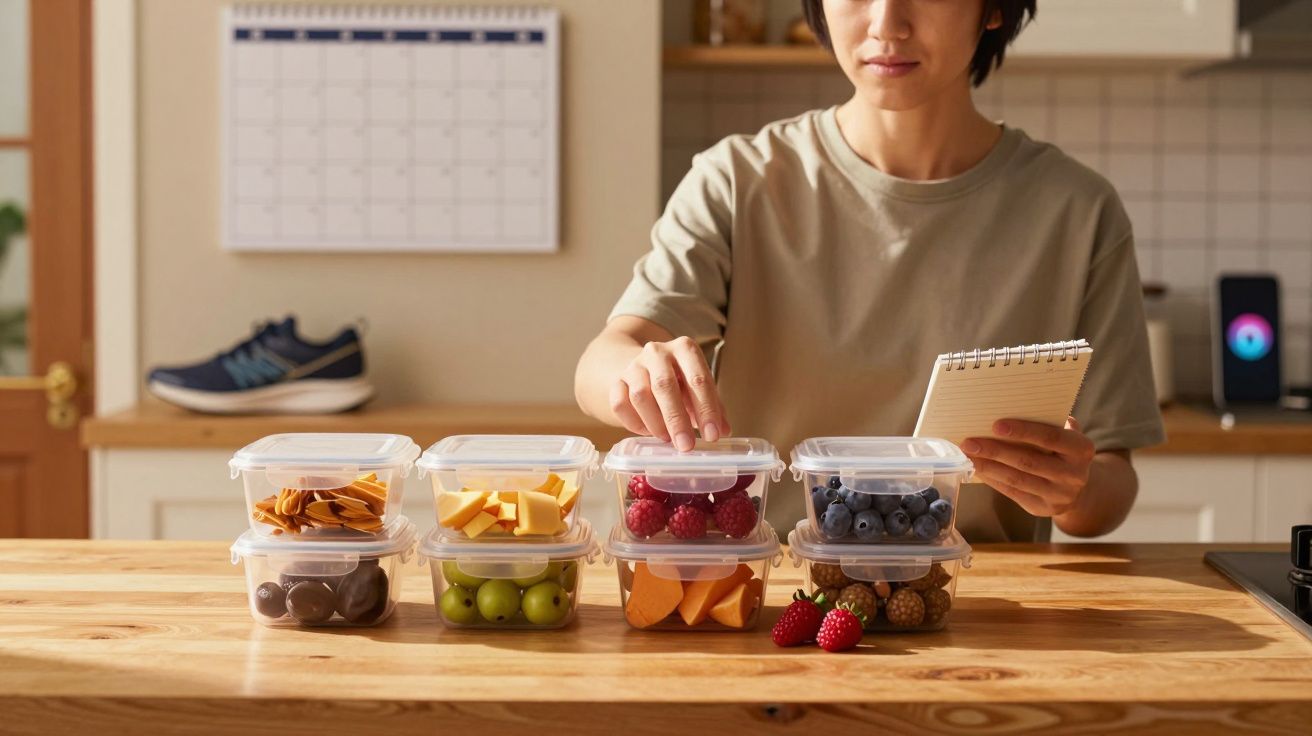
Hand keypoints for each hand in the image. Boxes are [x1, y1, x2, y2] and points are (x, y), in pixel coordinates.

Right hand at [608, 336, 729, 451]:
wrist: (643, 367)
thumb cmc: (679, 381)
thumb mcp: (698, 387)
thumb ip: (712, 406)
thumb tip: (723, 430)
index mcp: (684, 349)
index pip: (698, 379)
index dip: (706, 409)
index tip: (712, 435)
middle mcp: (657, 352)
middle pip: (664, 385)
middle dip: (677, 419)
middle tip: (686, 446)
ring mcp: (633, 365)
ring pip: (640, 395)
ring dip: (655, 422)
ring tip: (667, 439)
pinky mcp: (616, 381)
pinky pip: (620, 404)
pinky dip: (635, 423)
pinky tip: (648, 432)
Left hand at [960, 417, 1095, 516]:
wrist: (1079, 488)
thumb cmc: (1063, 450)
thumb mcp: (1065, 433)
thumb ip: (1047, 421)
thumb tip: (1007, 406)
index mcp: (1082, 449)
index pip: (1051, 437)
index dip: (1023, 431)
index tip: (995, 425)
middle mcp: (1074, 474)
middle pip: (1028, 461)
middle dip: (995, 451)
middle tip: (969, 442)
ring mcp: (1059, 495)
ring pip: (1017, 479)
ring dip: (988, 467)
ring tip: (968, 456)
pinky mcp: (1043, 509)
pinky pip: (1013, 492)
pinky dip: (992, 480)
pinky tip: (977, 469)